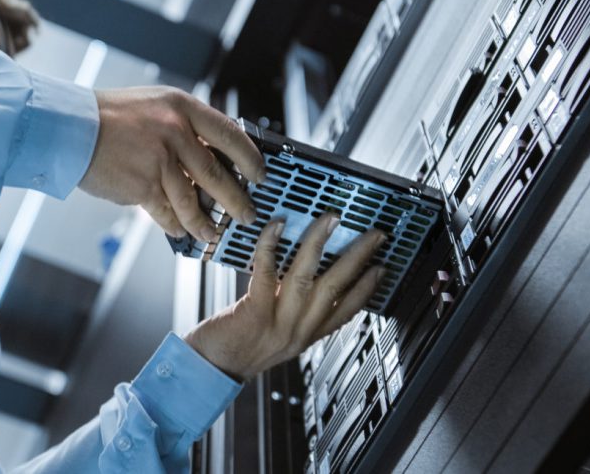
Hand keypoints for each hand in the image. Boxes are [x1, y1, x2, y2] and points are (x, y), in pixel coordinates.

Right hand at [79, 86, 266, 241]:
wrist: (69, 127)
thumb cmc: (108, 115)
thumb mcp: (154, 105)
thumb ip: (182, 126)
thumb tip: (209, 154)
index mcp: (182, 108)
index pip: (229, 134)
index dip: (250, 158)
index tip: (260, 174)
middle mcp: (176, 132)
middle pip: (217, 174)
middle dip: (237, 200)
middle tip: (247, 214)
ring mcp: (160, 160)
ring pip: (193, 200)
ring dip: (204, 222)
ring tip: (212, 232)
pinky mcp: (142, 185)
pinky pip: (166, 212)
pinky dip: (175, 224)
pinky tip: (180, 230)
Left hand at [184, 215, 385, 379]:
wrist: (208, 370)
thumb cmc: (237, 348)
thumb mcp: (277, 337)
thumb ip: (294, 313)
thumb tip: (306, 277)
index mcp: (306, 336)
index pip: (346, 312)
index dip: (367, 289)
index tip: (381, 268)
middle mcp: (297, 331)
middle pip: (335, 288)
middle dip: (358, 258)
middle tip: (373, 235)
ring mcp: (278, 323)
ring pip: (306, 277)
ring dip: (320, 244)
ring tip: (332, 220)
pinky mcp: (254, 313)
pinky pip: (267, 273)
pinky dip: (271, 247)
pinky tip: (277, 226)